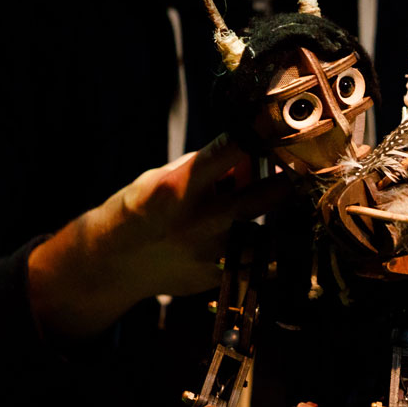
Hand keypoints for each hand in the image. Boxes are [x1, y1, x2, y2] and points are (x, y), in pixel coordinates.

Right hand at [27, 134, 289, 335]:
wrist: (111, 264)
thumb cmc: (140, 210)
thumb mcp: (165, 178)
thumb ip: (209, 169)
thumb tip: (253, 157)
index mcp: (179, 186)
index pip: (229, 151)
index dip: (258, 136)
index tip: (278, 128)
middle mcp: (198, 220)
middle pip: (263, 197)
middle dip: (285, 183)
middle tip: (296, 175)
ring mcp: (209, 254)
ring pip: (264, 232)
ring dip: (269, 220)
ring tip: (266, 213)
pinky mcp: (216, 278)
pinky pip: (253, 260)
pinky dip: (255, 248)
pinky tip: (247, 239)